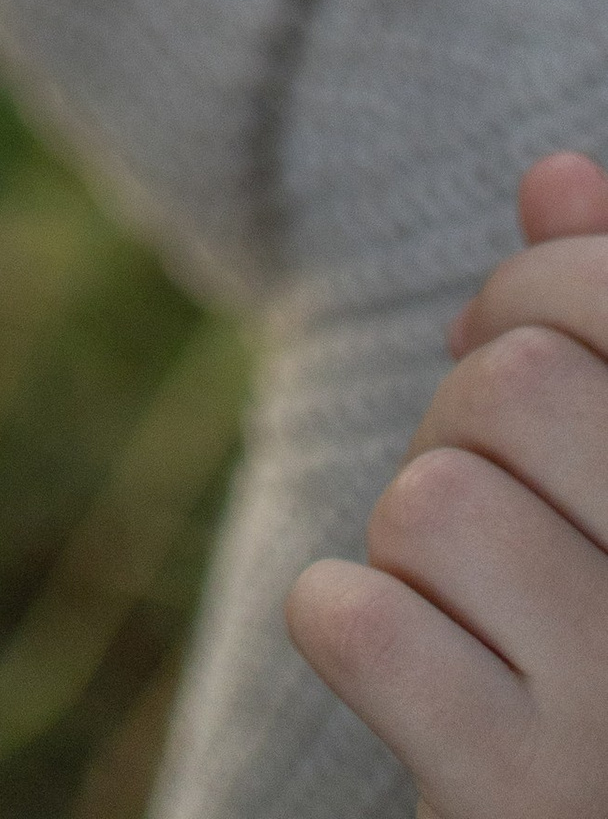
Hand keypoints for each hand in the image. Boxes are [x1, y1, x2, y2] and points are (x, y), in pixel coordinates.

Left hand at [285, 153, 607, 818]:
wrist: (589, 817)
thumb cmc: (606, 629)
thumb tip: (556, 180)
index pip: (601, 295)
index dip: (534, 291)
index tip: (521, 351)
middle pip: (511, 385)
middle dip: (470, 425)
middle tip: (514, 514)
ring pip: (434, 500)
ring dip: (420, 545)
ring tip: (488, 615)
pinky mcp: (521, 799)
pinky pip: (360, 624)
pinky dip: (354, 628)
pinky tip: (424, 684)